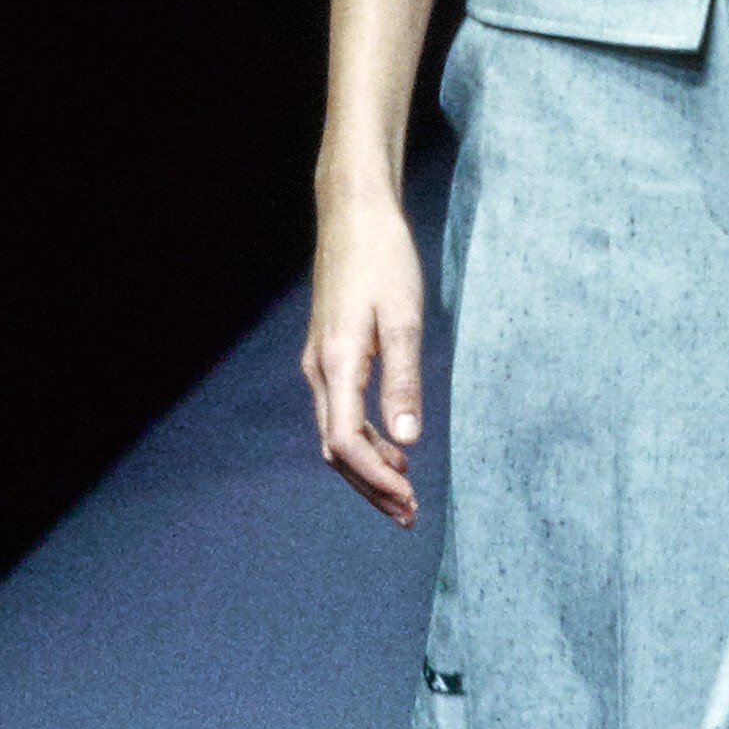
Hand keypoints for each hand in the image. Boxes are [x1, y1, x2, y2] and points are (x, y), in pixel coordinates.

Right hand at [301, 187, 424, 523]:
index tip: (408, 501)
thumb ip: (404, 379)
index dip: (375, 480)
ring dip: (367, 467)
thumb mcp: (404, 317)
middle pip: (336, 449)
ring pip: (336, 433)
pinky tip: (393, 447)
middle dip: (370, 486)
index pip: (346, 443)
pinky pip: (339, 411)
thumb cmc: (384, 258)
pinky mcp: (328, 353)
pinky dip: (363, 439)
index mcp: (337, 363)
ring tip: (404, 492)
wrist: (354, 214)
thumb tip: (407, 439)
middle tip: (408, 514)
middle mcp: (319, 369)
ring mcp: (319, 362)